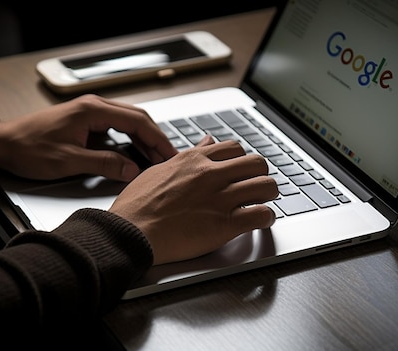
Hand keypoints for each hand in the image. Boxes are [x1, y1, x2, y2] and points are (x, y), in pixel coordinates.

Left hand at [0, 94, 177, 180]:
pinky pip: (115, 127)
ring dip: (143, 139)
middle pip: (136, 118)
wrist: (2, 144)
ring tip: (156, 157)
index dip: (157, 139)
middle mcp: (93, 106)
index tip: (170, 154)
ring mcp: (88, 112)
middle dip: (155, 138)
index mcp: (92, 110)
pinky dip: (129, 139)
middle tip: (168, 158)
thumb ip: (103, 164)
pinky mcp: (83, 121)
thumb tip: (131, 169)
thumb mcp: (68, 161)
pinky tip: (134, 152)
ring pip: (126, 121)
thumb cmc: (29, 149)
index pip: (137, 121)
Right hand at [109, 135, 278, 264]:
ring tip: (262, 202)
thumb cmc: (137, 205)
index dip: (241, 160)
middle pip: (256, 163)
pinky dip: (267, 218)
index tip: (240, 170)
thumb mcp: (158, 170)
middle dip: (259, 174)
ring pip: (266, 185)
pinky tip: (261, 221)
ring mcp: (219, 198)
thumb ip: (187, 156)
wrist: (129, 232)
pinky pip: (262, 215)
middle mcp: (210, 174)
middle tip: (255, 185)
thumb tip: (206, 142)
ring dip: (268, 194)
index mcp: (193, 160)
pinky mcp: (224, 224)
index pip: (233, 148)